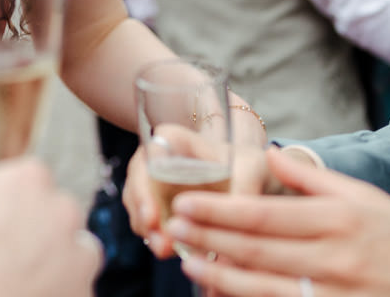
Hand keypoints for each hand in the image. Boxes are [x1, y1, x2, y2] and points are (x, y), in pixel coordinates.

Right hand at [0, 159, 99, 296]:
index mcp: (26, 181)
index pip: (31, 176)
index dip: (12, 197)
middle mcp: (60, 211)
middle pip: (58, 210)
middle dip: (39, 224)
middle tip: (8, 249)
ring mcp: (78, 255)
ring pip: (77, 247)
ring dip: (57, 256)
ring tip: (23, 277)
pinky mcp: (85, 293)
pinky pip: (78, 285)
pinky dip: (60, 290)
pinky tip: (30, 295)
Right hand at [124, 141, 276, 258]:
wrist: (243, 171)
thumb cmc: (245, 162)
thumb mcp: (251, 170)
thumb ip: (244, 191)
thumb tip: (238, 228)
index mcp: (171, 138)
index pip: (149, 156)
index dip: (147, 187)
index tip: (153, 216)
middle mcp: (152, 158)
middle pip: (138, 185)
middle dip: (146, 216)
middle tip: (162, 242)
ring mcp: (149, 183)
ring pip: (139, 207)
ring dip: (150, 232)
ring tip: (166, 251)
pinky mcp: (155, 207)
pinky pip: (148, 223)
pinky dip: (157, 237)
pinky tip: (173, 251)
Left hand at [166, 148, 389, 296]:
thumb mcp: (361, 195)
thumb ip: (312, 178)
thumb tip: (269, 154)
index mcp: (336, 219)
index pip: (264, 215)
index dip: (220, 211)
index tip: (186, 202)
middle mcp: (333, 258)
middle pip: (256, 250)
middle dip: (208, 239)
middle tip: (172, 227)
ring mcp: (334, 295)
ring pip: (263, 288)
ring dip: (219, 276)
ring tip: (186, 261)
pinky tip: (221, 291)